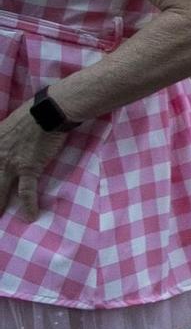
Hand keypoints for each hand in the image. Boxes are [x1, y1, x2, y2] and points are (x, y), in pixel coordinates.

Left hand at [0, 104, 69, 221]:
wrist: (48, 112)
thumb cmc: (29, 115)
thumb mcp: (4, 127)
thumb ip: (0, 141)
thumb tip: (3, 147)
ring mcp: (11, 164)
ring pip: (0, 190)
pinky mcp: (29, 168)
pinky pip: (27, 191)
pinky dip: (28, 205)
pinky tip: (30, 217)